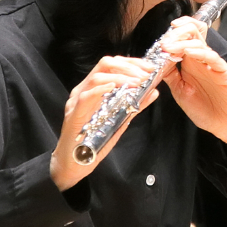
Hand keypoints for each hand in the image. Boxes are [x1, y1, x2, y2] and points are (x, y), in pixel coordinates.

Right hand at [51, 56, 160, 190]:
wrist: (73, 163)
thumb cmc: (94, 142)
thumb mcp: (120, 119)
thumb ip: (135, 104)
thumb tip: (153, 91)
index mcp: (95, 88)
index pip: (113, 65)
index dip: (132, 62)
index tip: (150, 67)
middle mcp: (84, 90)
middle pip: (105, 65)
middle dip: (129, 66)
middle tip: (146, 74)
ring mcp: (77, 101)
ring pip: (97, 77)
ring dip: (120, 77)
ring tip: (137, 82)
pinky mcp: (74, 114)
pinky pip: (86, 96)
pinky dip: (101, 90)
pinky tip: (114, 89)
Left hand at [159, 16, 226, 152]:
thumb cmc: (206, 110)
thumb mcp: (180, 92)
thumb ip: (170, 76)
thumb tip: (156, 62)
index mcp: (190, 64)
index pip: (182, 39)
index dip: (171, 35)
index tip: (160, 41)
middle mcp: (201, 61)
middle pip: (192, 34)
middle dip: (177, 33)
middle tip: (165, 42)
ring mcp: (212, 65)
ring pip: (200, 42)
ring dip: (183, 41)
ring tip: (169, 46)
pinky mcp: (224, 72)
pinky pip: (213, 57)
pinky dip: (200, 52)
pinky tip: (189, 51)